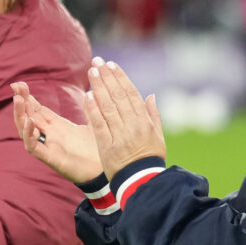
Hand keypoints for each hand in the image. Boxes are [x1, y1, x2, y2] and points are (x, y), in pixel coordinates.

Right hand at [11, 82, 102, 183]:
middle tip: (15, 85)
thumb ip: (89, 109)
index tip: (20, 84)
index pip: (38, 109)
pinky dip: (29, 135)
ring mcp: (48, 146)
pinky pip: (33, 147)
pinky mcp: (50, 158)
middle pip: (29, 116)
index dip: (28, 97)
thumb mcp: (92, 124)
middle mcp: (50, 135)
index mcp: (57, 126)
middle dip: (21, 100)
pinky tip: (29, 122)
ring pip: (26, 130)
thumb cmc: (98, 150)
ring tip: (18, 99)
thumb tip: (90, 93)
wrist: (103, 171)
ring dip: (20, 114)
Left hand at [83, 58, 164, 179]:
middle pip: (118, 96)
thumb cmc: (150, 159)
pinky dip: (93, 109)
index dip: (120, 77)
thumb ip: (154, 114)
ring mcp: (120, 135)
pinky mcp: (107, 146)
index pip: (131, 94)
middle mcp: (133, 125)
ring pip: (108, 106)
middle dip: (106, 77)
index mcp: (145, 121)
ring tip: (91, 72)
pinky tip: (87, 95)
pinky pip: (99, 125)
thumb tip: (151, 95)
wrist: (142, 182)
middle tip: (97, 62)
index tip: (111, 65)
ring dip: (99, 87)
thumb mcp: (158, 136)